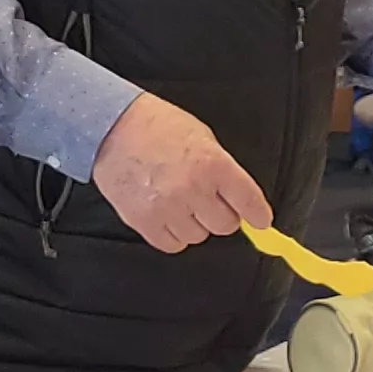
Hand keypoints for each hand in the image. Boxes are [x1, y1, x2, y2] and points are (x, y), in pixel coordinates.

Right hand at [92, 94, 270, 251]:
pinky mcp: (145, 221)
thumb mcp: (202, 137)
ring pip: (199, 236)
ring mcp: (168, 207)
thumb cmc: (156, 126)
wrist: (112, 127)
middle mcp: (193, 189)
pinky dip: (173, 234)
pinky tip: (167, 213)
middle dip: (222, 214)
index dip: (258, 214)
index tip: (260, 220)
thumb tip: (239, 198)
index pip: (248, 201)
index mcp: (213, 164)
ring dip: (195, 223)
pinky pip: (172, 244)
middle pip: (225, 225)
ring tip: (179, 200)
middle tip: (209, 201)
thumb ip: (222, 169)